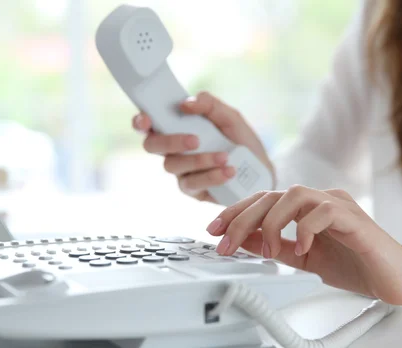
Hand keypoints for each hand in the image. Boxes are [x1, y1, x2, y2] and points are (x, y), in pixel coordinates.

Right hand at [132, 92, 273, 202]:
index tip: (146, 119)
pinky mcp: (192, 190)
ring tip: (225, 157)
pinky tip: (229, 171)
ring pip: (172, 166)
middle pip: (152, 146)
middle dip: (171, 141)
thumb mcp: (230, 116)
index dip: (140, 121)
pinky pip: (191, 184)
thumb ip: (209, 105)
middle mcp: (172, 149)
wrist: (261, 170)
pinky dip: (211, 176)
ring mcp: (180, 171)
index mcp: (176, 127)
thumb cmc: (240, 140)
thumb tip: (186, 103)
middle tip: (195, 140)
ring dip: (199, 160)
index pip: (148, 124)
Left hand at [206, 185, 401, 305]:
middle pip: (272, 195)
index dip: (235, 212)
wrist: (397, 281)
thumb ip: (275, 246)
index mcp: (307, 208)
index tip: (214, 230)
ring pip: (295, 194)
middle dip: (242, 218)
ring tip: (265, 248)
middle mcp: (320, 201)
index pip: (264, 200)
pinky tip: (301, 248)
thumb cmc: (357, 266)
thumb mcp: (303, 259)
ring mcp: (339, 206)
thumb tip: (241, 240)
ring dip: (271, 221)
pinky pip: (325, 211)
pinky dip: (306, 228)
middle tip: (225, 242)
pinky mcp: (356, 218)